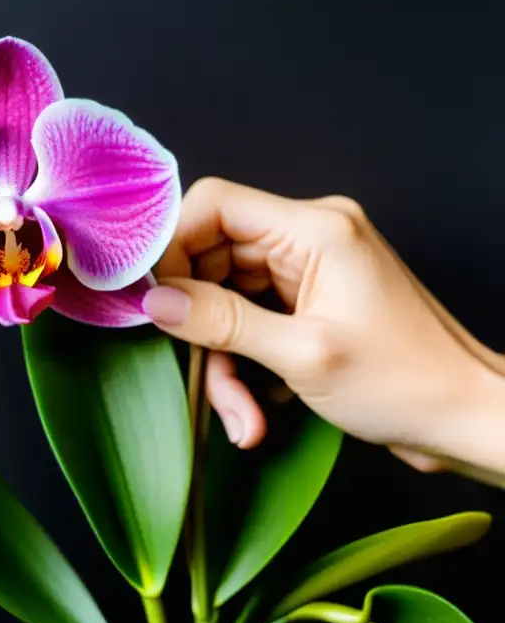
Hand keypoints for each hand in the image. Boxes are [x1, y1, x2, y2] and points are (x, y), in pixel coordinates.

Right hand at [146, 178, 504, 481]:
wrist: (466, 418)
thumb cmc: (406, 384)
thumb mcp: (302, 355)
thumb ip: (221, 322)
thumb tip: (156, 302)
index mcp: (316, 229)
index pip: (214, 204)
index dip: (173, 245)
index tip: (158, 301)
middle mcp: (310, 237)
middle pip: (213, 259)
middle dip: (202, 326)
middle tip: (206, 379)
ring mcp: (309, 269)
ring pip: (227, 298)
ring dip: (225, 359)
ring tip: (242, 416)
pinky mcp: (309, 300)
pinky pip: (251, 319)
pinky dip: (246, 364)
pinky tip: (260, 409)